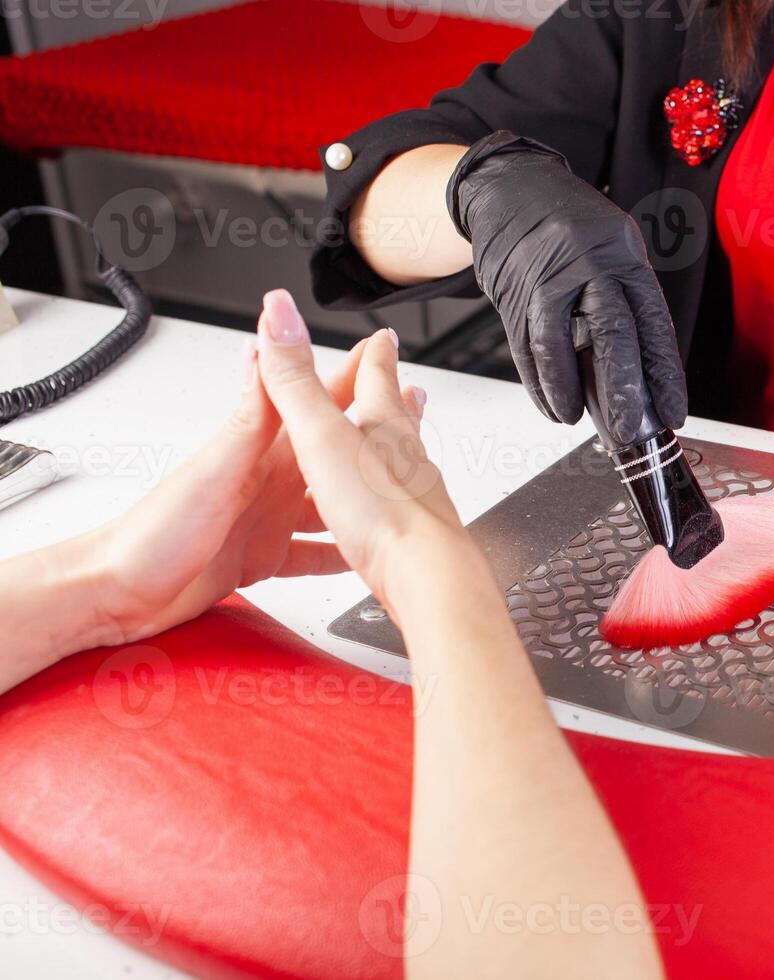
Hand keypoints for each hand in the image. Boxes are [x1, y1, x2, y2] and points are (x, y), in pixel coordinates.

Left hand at [93, 316, 369, 642]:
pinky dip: (341, 552)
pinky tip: (361, 552)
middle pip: (332, 451)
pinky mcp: (260, 558)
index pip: (313, 403)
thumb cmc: (152, 535)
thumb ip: (250, 416)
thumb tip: (265, 350)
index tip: (385, 350)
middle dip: (371, 432)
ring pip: (331, 501)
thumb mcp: (215, 469)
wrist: (115, 595)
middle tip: (411, 413)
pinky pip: (313, 553)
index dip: (350, 375)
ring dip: (364, 491)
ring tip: (401, 486)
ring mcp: (265, 521)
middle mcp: (266, 483)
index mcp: (260, 454)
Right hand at [251, 290, 484, 612]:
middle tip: (402, 384)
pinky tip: (384, 513)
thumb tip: (278, 311)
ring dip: (396, 445)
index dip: (374, 354)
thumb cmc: (382, 511)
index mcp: (381, 426)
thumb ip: (293, 379)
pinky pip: (396, 509)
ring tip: (396, 441)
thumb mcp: (321, 435)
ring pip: (404, 462)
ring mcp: (414, 497)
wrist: (425, 576)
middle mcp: (405, 457)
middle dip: (396, 397)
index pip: (378, 376)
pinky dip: (387, 499)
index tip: (380, 337)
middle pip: (401, 418)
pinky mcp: (410, 536)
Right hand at [449, 133, 687, 445]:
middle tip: (628, 431)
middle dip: (621, 390)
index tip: (673, 412)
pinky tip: (552, 404)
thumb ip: (630, 304)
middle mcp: (586, 263)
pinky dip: (538, 382)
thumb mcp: (617, 249)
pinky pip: (523, 345)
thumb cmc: (574, 226)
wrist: (512, 187)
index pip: (652, 322)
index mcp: (623, 255)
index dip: (664, 372)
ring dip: (568, 390)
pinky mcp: (511, 291)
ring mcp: (545, 277)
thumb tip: (644, 377)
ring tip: (577, 420)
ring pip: (556, 342)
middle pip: (610, 332)